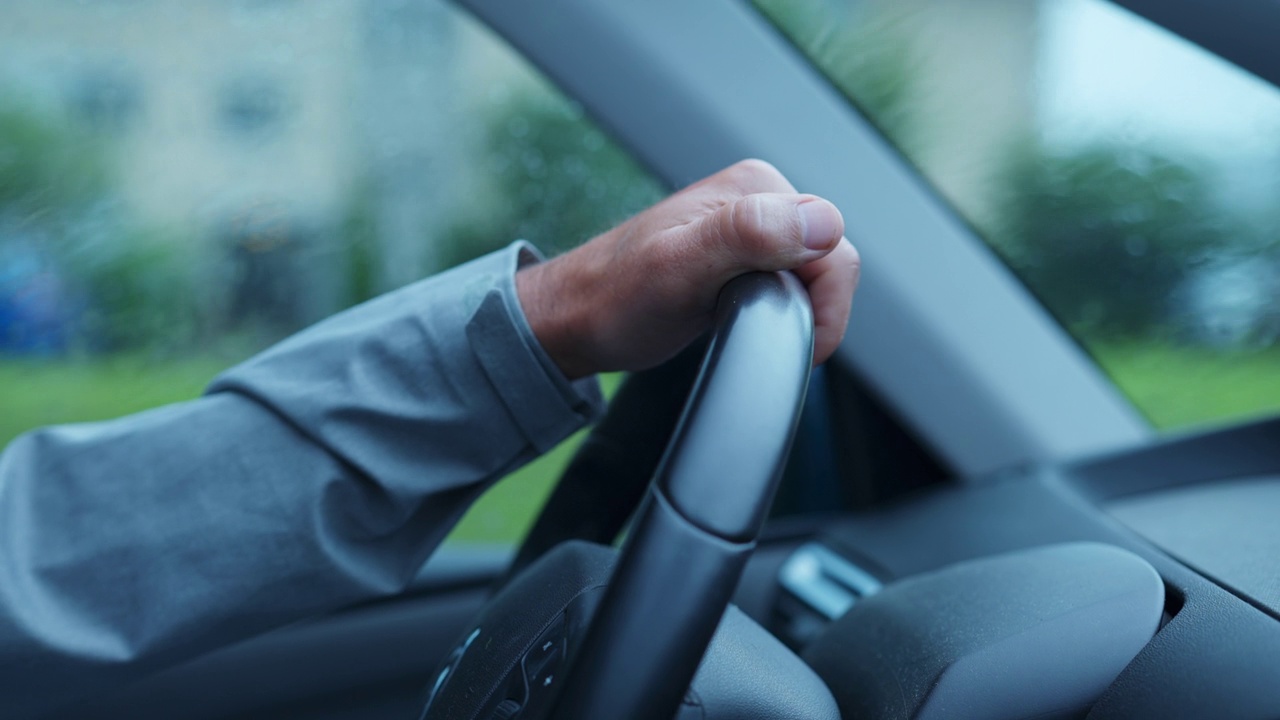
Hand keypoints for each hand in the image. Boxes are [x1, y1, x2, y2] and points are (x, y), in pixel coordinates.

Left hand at [516, 159, 859, 378]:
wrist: (575, 321)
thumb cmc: (615, 298)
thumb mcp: (681, 266)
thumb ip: (750, 234)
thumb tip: (823, 222)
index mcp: (756, 186)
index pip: (833, 242)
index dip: (823, 301)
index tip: (787, 336)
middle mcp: (760, 199)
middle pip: (830, 260)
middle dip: (807, 308)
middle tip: (750, 329)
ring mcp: (752, 229)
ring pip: (814, 278)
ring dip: (791, 312)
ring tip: (736, 323)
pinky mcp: (744, 259)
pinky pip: (792, 286)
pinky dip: (778, 313)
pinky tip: (737, 320)